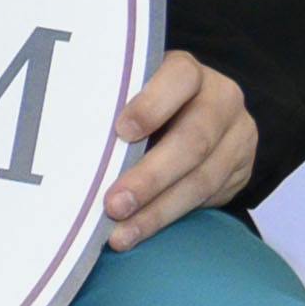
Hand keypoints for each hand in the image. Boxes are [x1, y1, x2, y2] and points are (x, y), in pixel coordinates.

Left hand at [103, 50, 255, 244]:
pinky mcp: (240, 170)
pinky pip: (207, 199)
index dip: (152, 105)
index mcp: (187, 72)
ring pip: (202, 178)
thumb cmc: (145, 102)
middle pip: (193, 139)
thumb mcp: (133, 90)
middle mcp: (220, 100)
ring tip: (121, 233)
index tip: (121, 132)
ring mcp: (236, 136)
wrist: (203, 116)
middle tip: (113, 204)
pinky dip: (168, 218)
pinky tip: (138, 232)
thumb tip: (64, 140)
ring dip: (157, 210)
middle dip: (150, 177)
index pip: (179, 78)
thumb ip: (111, 104)